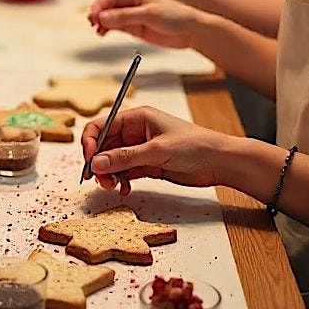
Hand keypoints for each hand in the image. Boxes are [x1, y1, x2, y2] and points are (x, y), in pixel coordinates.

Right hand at [81, 105, 223, 195]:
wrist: (219, 162)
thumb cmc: (195, 146)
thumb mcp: (157, 151)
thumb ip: (125, 157)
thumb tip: (96, 162)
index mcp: (137, 118)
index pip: (101, 126)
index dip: (90, 143)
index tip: (89, 161)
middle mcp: (135, 132)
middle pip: (104, 146)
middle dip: (99, 163)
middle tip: (100, 181)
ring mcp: (141, 149)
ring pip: (113, 162)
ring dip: (109, 175)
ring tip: (114, 187)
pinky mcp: (147, 165)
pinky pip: (125, 172)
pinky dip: (121, 181)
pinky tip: (125, 189)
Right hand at [88, 0, 198, 47]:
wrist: (191, 31)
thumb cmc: (176, 15)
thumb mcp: (150, 14)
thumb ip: (126, 16)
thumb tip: (103, 17)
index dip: (101, 1)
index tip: (94, 12)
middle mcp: (132, 2)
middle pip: (108, 4)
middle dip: (98, 10)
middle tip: (91, 20)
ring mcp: (132, 15)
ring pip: (110, 16)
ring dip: (101, 21)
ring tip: (95, 28)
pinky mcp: (134, 28)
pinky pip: (115, 27)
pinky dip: (107, 29)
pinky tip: (102, 33)